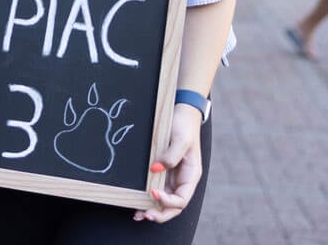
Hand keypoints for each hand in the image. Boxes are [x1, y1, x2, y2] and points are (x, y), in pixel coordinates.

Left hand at [134, 105, 202, 222]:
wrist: (182, 112)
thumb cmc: (184, 125)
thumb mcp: (180, 139)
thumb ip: (171, 155)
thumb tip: (156, 169)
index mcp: (191, 175)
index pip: (182, 199)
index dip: (168, 201)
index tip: (153, 193)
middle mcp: (182, 180)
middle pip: (173, 206)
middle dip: (159, 213)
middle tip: (144, 215)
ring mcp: (172, 177)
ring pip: (163, 201)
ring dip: (151, 209)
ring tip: (137, 214)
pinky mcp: (162, 172)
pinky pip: (156, 190)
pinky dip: (147, 198)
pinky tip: (137, 203)